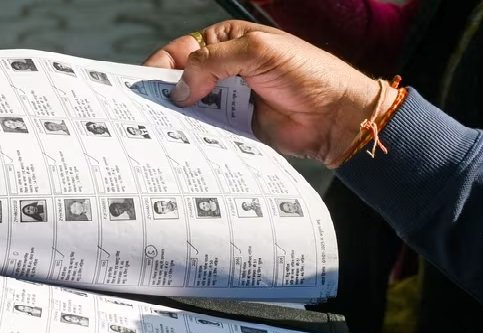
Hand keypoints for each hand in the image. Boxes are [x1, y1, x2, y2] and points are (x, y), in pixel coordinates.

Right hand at [144, 20, 398, 165]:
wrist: (336, 117)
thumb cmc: (307, 73)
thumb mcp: (257, 52)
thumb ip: (212, 63)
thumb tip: (179, 88)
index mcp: (227, 41)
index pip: (182, 50)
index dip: (162, 65)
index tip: (146, 84)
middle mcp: (224, 69)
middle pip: (181, 80)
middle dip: (165, 93)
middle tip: (147, 109)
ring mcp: (228, 99)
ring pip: (191, 107)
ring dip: (178, 117)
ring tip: (160, 128)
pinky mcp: (233, 127)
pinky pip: (205, 131)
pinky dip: (194, 136)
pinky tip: (183, 141)